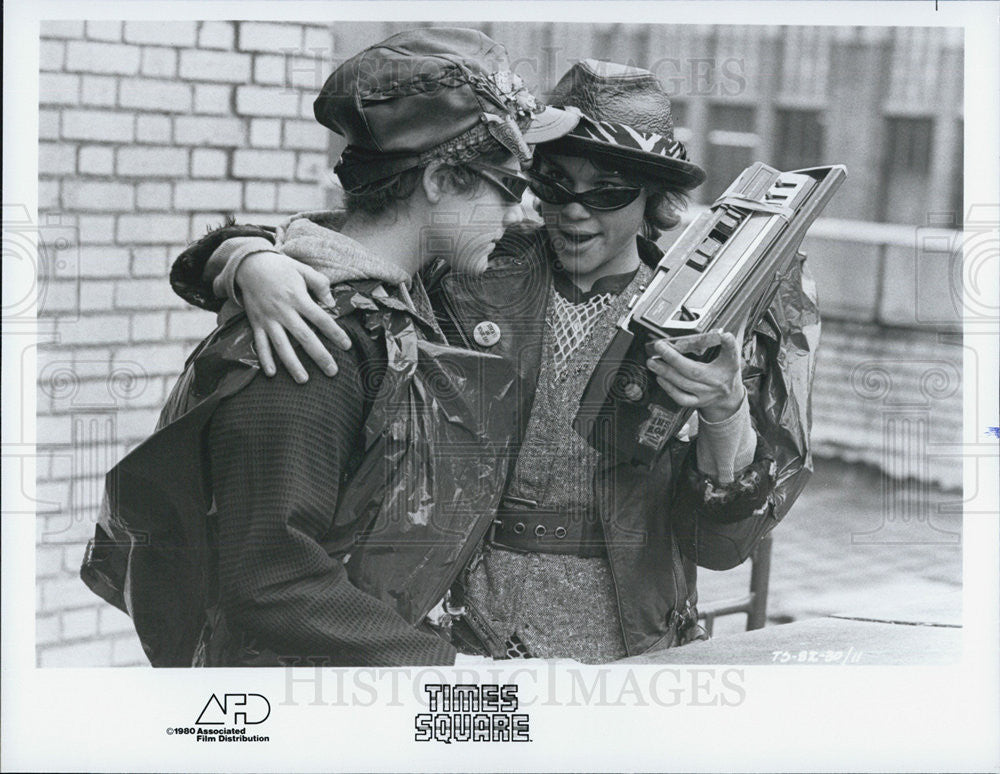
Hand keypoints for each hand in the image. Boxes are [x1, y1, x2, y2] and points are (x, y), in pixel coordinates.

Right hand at [236, 251, 351, 381]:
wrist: (249, 264)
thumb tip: (332, 302)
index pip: (321, 319)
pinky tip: (271, 373)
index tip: (347, 346)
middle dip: (319, 356)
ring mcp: (268, 319)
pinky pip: (260, 344)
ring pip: (282, 345)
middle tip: (332, 372)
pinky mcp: (256, 323)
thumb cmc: (281, 267)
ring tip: (303, 380)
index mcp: (298, 297)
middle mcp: (284, 311)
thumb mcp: (303, 269)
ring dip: (292, 364)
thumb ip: (320, 284)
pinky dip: (264, 359)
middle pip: (304, 337)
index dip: (335, 333)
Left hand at [646, 330, 744, 421]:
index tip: (723, 335)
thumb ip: (725, 344)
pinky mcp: (697, 402)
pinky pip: (681, 397)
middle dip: (673, 358)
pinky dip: (669, 388)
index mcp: (729, 366)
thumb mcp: (729, 356)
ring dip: (665, 372)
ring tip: (653, 361)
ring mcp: (706, 394)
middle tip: (659, 347)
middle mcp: (717, 381)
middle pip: (694, 371)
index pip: (731, 354)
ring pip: (683, 384)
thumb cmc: (725, 372)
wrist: (728, 396)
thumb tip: (718, 331)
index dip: (728, 344)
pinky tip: (660, 378)